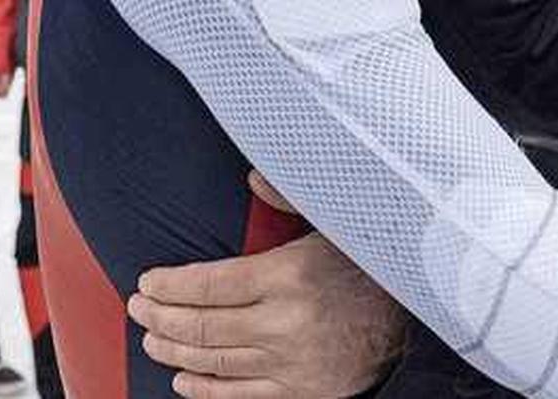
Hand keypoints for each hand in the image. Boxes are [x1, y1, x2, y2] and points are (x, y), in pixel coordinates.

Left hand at [128, 175, 405, 397]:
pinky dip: (205, 390)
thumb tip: (252, 179)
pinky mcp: (302, 390)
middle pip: (202, 326)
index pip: (208, 284)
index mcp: (289, 274)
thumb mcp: (334, 218)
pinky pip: (240, 395)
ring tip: (151, 339)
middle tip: (138, 308)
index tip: (147, 282)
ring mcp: (292, 362)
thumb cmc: (370, 261)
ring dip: (174, 351)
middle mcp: (286, 322)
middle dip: (160, 318)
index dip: (169, 286)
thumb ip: (290, 195)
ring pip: (214, 362)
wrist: (418, 311)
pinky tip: (184, 380)